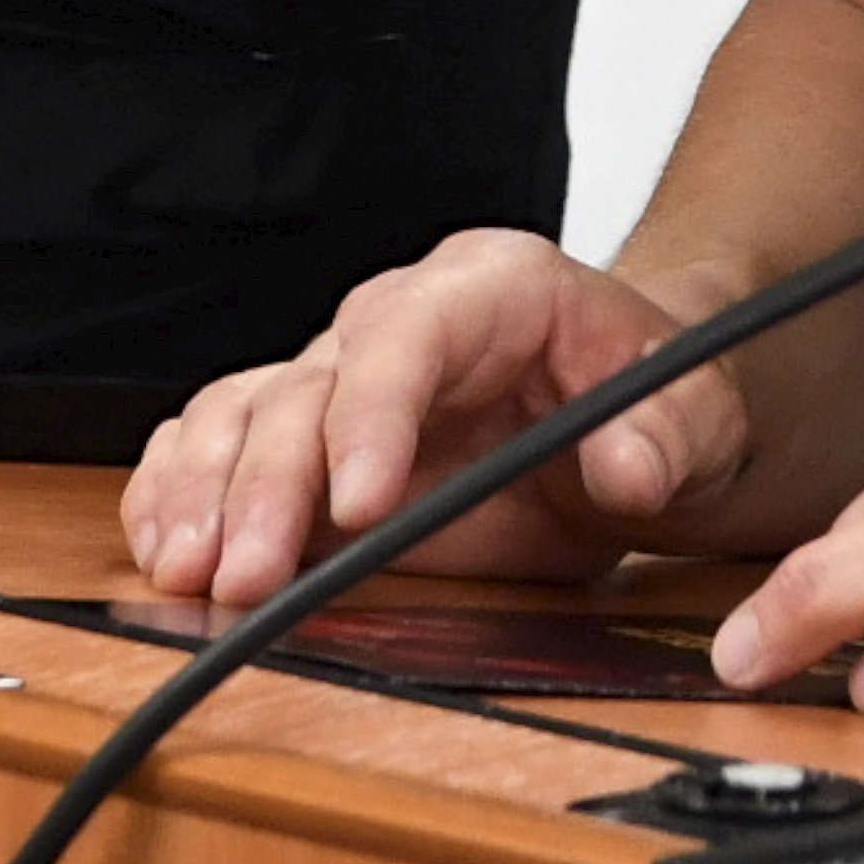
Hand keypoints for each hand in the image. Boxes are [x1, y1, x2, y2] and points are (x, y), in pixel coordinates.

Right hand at [122, 228, 751, 609]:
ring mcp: (345, 379)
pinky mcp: (311, 440)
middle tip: (248, 574)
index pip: (410, 334)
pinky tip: (164, 542)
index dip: (372, 413)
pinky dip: (181, 491)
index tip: (358, 504)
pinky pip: (220, 444)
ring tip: (187, 569)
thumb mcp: (698, 414)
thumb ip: (671, 435)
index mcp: (492, 289)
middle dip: (270, 485)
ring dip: (206, 492)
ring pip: (245, 411)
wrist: (636, 415)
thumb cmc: (656, 398)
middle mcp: (399, 322)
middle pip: (309, 385)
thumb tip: (629, 466)